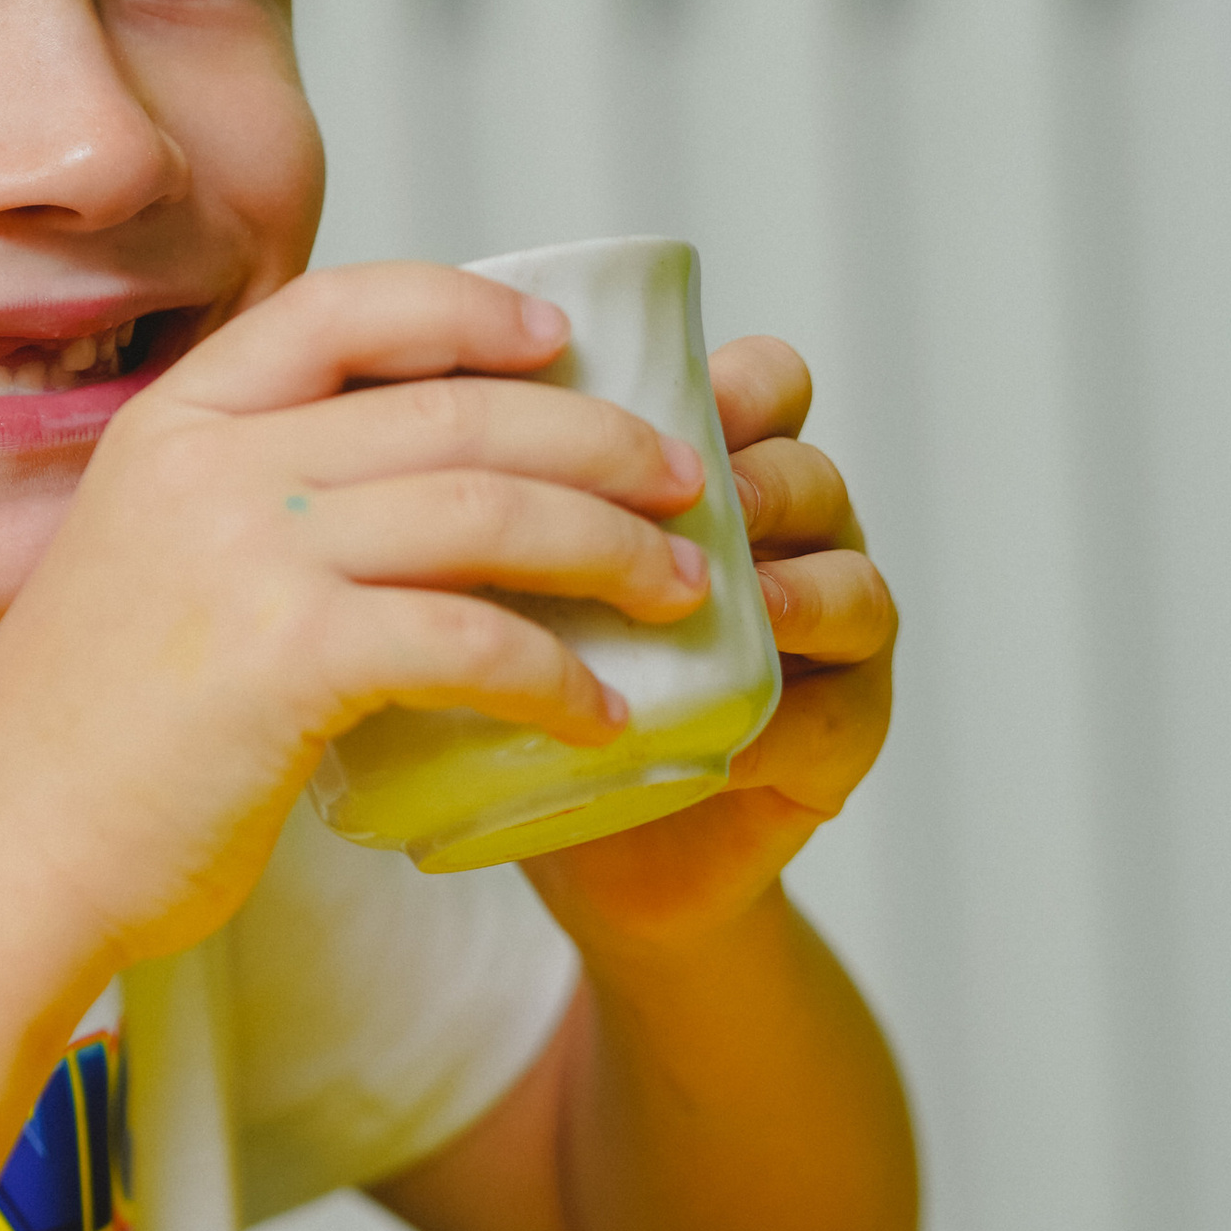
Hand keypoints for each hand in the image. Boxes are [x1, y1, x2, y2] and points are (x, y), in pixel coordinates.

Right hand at [0, 260, 713, 983]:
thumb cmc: (80, 746)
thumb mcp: (141, 570)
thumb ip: (245, 515)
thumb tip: (399, 504)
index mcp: (171, 426)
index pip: (344, 307)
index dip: (469, 310)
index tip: (561, 339)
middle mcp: (209, 465)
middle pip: (453, 406)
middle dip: (597, 436)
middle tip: (685, 482)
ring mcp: (246, 554)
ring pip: (488, 507)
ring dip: (613, 547)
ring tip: (683, 590)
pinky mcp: (288, 658)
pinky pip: (474, 638)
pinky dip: (559, 677)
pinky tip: (602, 717)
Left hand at [528, 334, 895, 954]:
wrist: (575, 847)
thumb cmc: (532, 683)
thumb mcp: (501, 577)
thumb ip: (485, 492)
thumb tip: (380, 401)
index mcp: (721, 474)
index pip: (760, 386)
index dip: (722, 383)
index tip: (630, 413)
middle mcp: (790, 539)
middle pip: (806, 468)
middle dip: (750, 477)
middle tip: (673, 503)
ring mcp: (831, 638)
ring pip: (849, 581)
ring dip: (783, 590)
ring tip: (707, 607)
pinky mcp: (845, 737)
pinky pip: (843, 712)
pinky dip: (783, 719)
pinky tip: (721, 734)